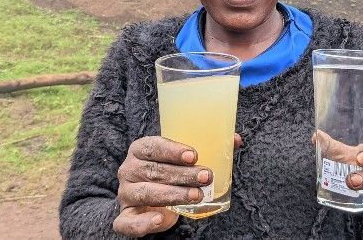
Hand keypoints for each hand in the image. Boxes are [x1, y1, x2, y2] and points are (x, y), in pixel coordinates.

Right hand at [113, 134, 242, 236]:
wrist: (149, 200)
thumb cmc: (169, 174)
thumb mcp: (184, 160)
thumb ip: (209, 148)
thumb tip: (237, 140)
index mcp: (140, 150)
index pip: (152, 146)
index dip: (172, 150)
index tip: (194, 155)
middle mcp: (128, 170)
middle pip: (154, 170)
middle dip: (182, 174)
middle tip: (206, 176)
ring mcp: (126, 193)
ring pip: (146, 193)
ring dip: (173, 194)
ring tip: (197, 195)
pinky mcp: (126, 216)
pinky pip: (129, 222)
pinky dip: (143, 222)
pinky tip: (160, 218)